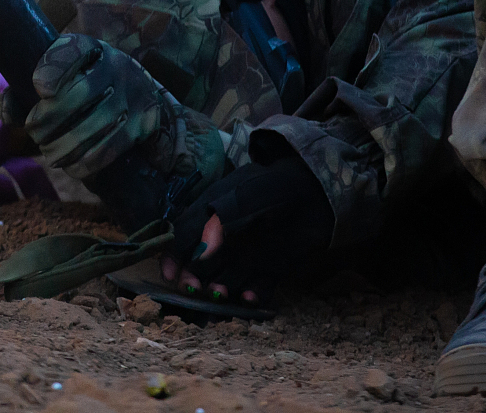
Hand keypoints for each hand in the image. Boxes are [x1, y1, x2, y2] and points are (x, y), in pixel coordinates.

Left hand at [23, 33, 169, 178]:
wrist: (143, 100)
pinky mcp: (145, 122)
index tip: (39, 89)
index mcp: (90, 48)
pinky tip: (71, 166)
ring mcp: (135, 93)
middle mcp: (116, 65)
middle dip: (49, 119)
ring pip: (94, 124)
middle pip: (80, 93)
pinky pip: (111, 147)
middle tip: (35, 133)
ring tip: (49, 152)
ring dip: (64, 145)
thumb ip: (24, 94)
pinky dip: (85, 161)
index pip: (72, 51)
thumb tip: (10, 116)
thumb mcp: (59, 82)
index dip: (52, 69)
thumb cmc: (85, 91)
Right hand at [160, 154, 332, 304]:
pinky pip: (256, 290)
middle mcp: (225, 240)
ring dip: (219, 293)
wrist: (315, 192)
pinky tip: (250, 297)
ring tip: (222, 294)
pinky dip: (250, 298)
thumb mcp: (237, 199)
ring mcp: (247, 256)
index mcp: (210, 217)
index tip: (171, 275)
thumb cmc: (271, 188)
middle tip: (196, 290)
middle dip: (194, 282)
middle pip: (200, 267)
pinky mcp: (271, 270)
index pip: (183, 240)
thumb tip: (197, 257)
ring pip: (225, 282)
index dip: (174, 258)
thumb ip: (215, 226)